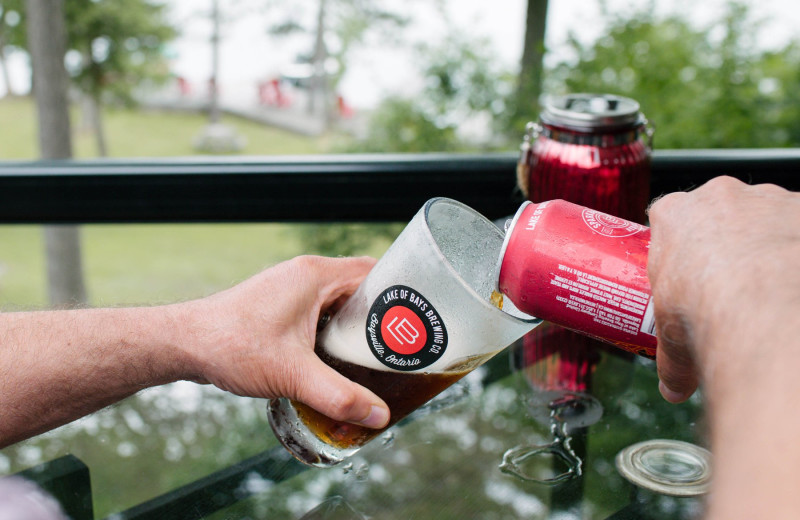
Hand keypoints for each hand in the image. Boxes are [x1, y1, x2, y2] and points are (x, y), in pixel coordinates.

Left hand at [177, 255, 389, 428]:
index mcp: (315, 275)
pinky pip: (321, 310)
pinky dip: (335, 329)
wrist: (184, 344)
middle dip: (382, 315)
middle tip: (402, 344)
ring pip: (341, 300)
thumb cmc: (231, 346)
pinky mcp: (281, 304)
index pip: (375, 270)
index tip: (418, 317)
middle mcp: (305, 274)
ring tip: (376, 355)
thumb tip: (378, 414)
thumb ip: (338, 395)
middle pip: (361, 287)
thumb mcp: (293, 374)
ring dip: (357, 324)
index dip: (401, 290)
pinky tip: (339, 357)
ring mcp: (292, 288)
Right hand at [647, 176, 799, 401]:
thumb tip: (673, 388)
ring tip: (774, 289)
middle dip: (726, 241)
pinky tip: (797, 285)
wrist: (767, 310)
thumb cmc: (709, 310)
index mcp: (676, 215)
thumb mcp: (673, 342)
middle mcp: (721, 197)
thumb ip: (673, 360)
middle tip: (730, 283)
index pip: (669, 218)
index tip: (685, 270)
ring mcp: (769, 199)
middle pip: (721, 212)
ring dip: (770, 245)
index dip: (677, 246)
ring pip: (768, 216)